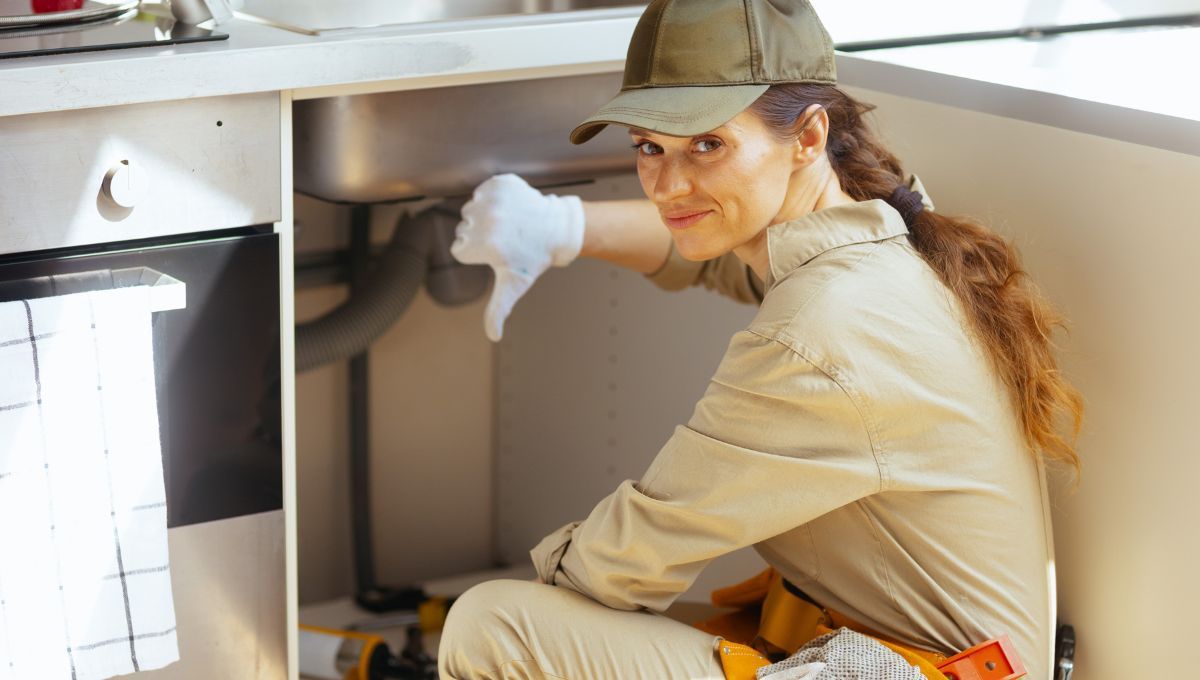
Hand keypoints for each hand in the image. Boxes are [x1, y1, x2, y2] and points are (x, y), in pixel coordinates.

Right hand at [450, 174, 584, 341]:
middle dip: (480, 235)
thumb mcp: (513, 285)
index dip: (476, 254)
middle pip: (464, 228)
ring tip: (509, 224)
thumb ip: (497, 310)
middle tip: (506, 239)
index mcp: (485, 245)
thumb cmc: (533, 259)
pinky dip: (493, 197)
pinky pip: (483, 190)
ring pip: (472, 208)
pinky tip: (510, 208)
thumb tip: (493, 336)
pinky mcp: (501, 182)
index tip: (498, 253)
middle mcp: (488, 219)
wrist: (557, 229)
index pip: (459, 250)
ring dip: (485, 216)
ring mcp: (494, 198)